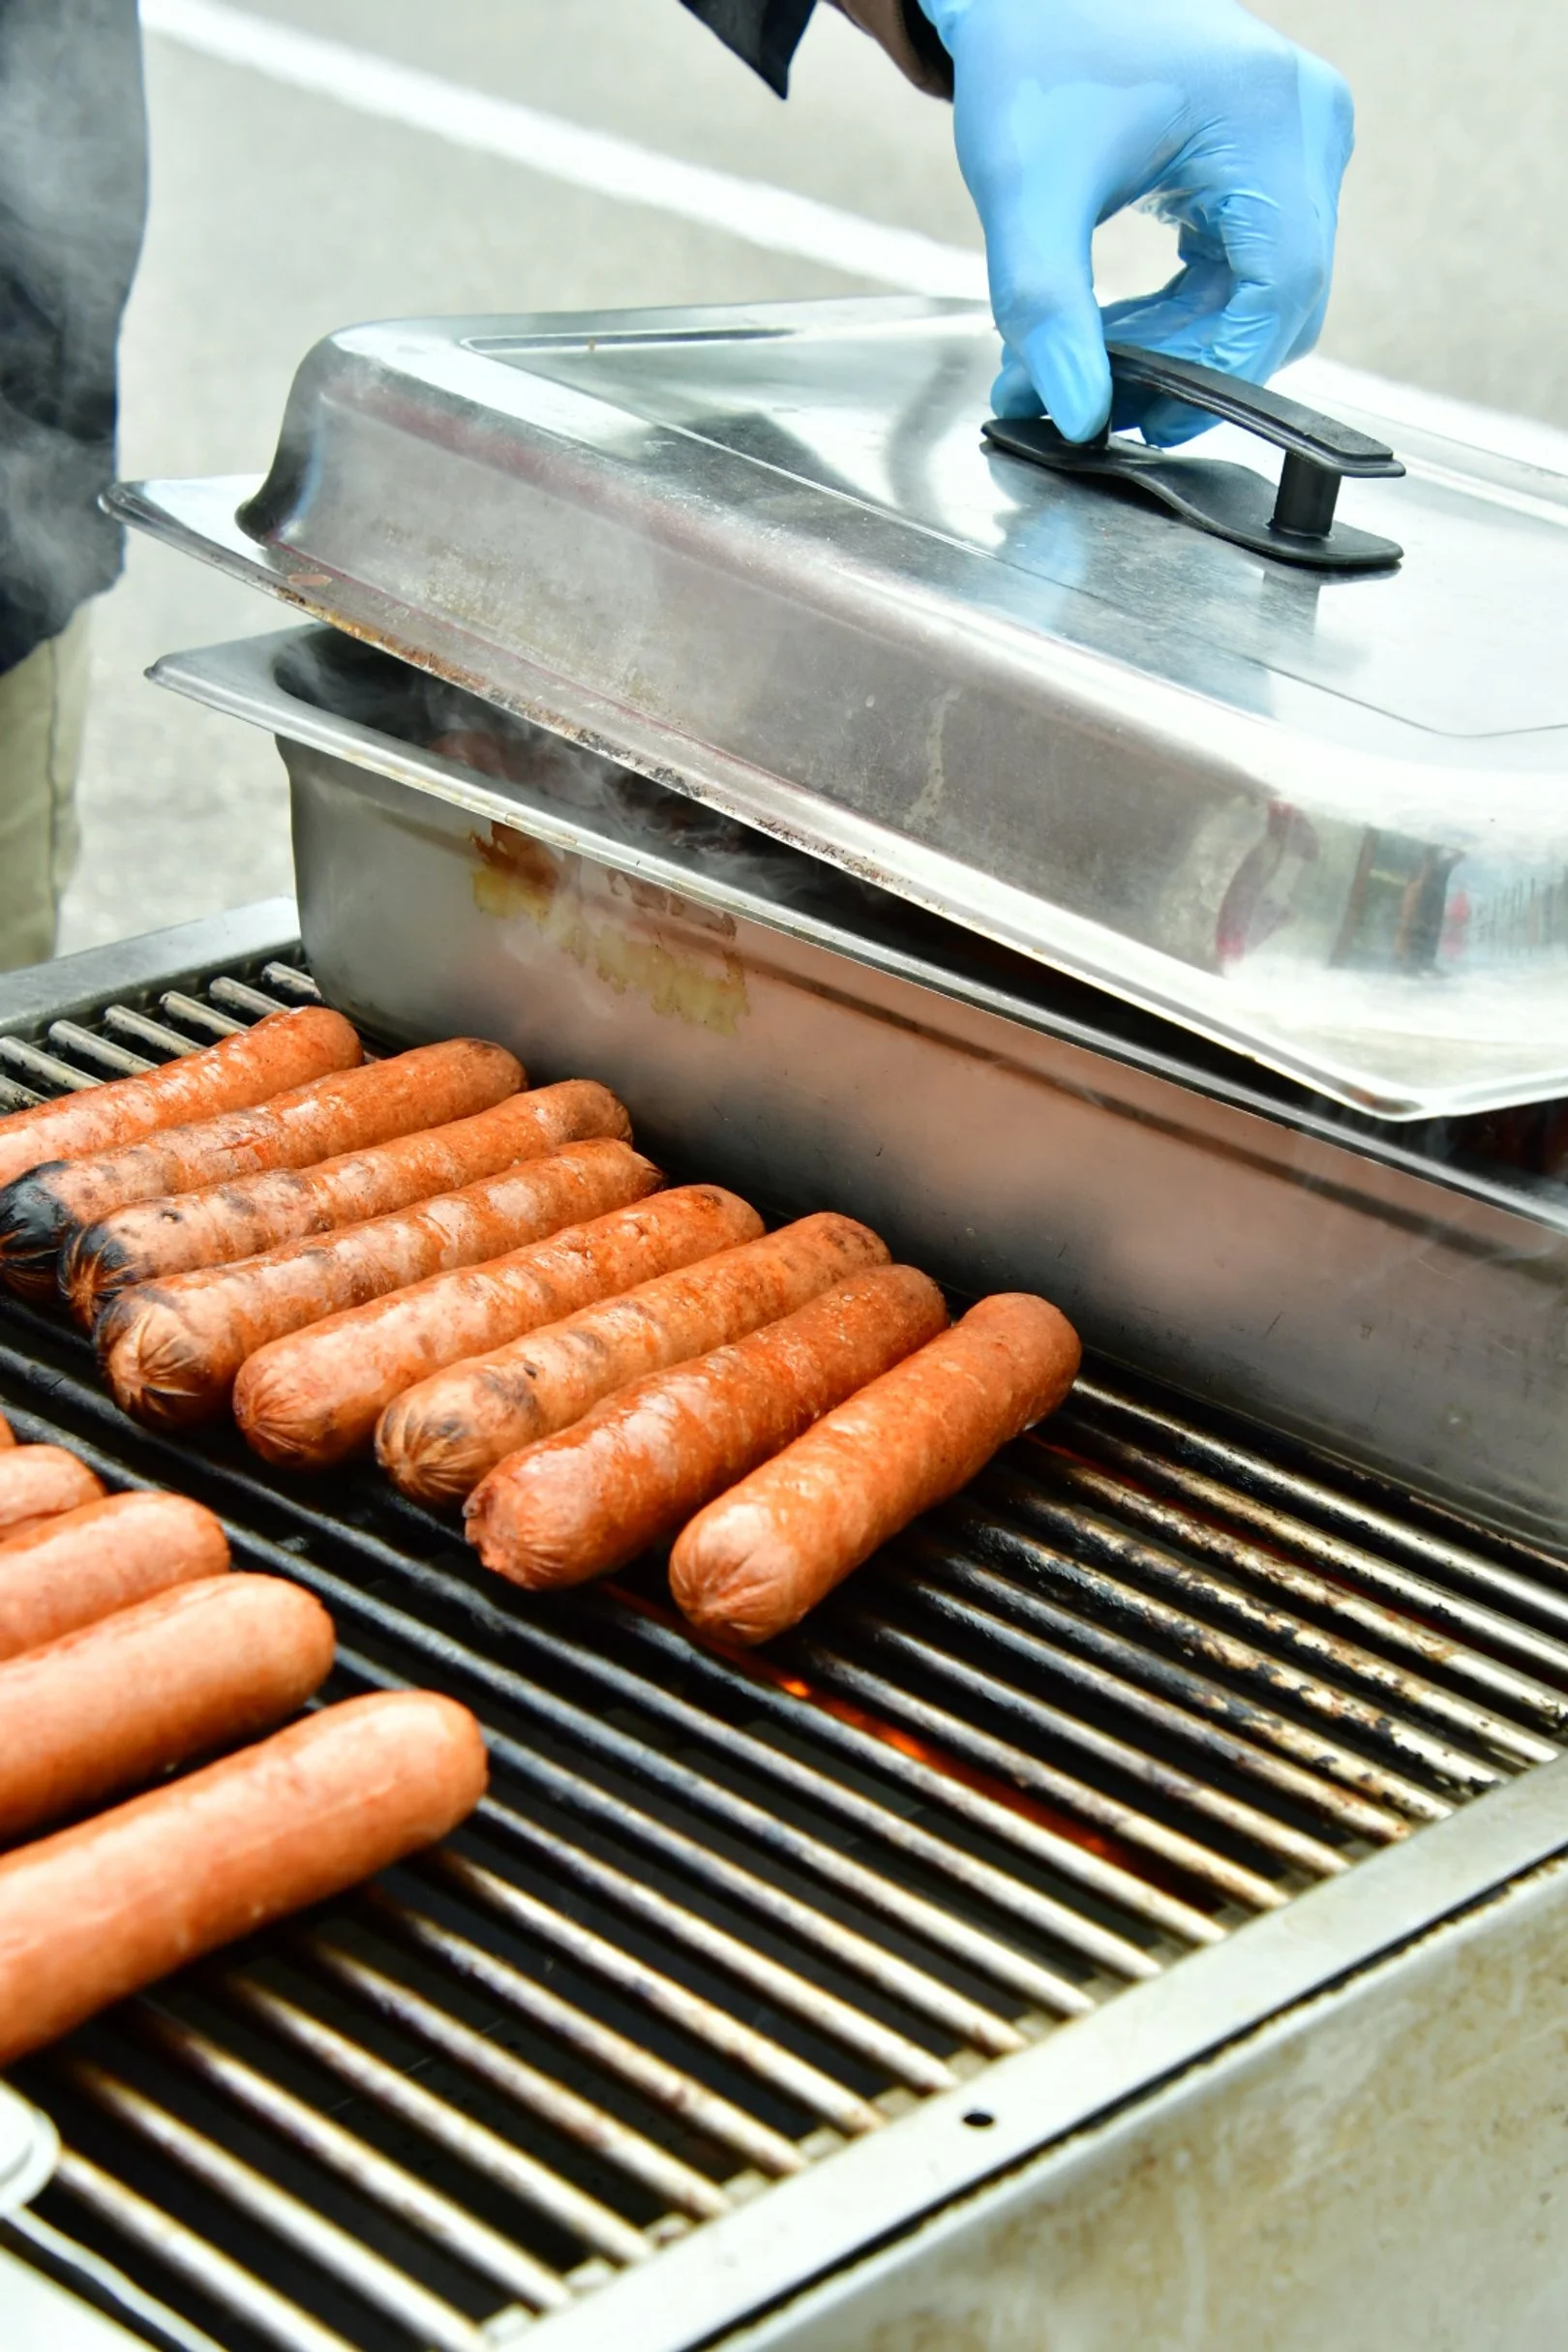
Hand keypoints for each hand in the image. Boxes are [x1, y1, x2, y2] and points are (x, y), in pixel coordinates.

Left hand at [913, 0, 1353, 443]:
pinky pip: (1246, 268)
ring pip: (1263, 295)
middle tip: (1097, 400)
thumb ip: (1048, 310)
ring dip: (1180, 346)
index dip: (1219, 373)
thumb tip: (1076, 416)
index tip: (1144, 419)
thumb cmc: (1032, 53)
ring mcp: (1297, 141)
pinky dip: (1184, 313)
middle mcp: (1305, 125)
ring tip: (1089, 361)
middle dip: (1189, 366)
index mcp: (1269, 117)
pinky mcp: (1270, 159)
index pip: (1281, 288)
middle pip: (1281, 300)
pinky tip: (1116, 327)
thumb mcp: (1027, 190)